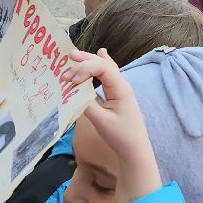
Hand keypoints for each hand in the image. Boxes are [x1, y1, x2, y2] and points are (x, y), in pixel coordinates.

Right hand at [68, 50, 161, 202]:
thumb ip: (85, 105)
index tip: (70, 80)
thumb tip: (70, 93)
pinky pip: (107, 75)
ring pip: (105, 67)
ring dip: (90, 61)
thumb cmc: (120, 136)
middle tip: (68, 56)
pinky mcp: (116, 95)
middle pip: (103, 64)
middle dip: (85, 60)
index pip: (101, 68)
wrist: (135, 149)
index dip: (84, 69)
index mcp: (120, 89)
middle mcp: (121, 85)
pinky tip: (102, 53)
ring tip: (75, 55)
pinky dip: (100, 65)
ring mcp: (120, 89)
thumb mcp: (101, 121)